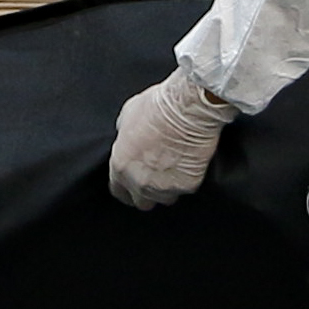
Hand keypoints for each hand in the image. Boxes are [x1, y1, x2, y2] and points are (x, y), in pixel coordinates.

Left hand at [107, 73, 233, 210]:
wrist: (187, 109)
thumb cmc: (158, 107)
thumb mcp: (127, 115)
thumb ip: (124, 136)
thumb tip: (128, 139)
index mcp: (120, 166)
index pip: (119, 191)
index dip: (127, 188)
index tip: (134, 185)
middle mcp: (139, 182)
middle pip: (142, 201)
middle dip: (148, 192)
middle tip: (157, 176)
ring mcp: (163, 187)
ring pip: (165, 199)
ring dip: (168, 188)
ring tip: (175, 168)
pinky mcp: (186, 186)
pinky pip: (186, 189)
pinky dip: (188, 179)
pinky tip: (189, 163)